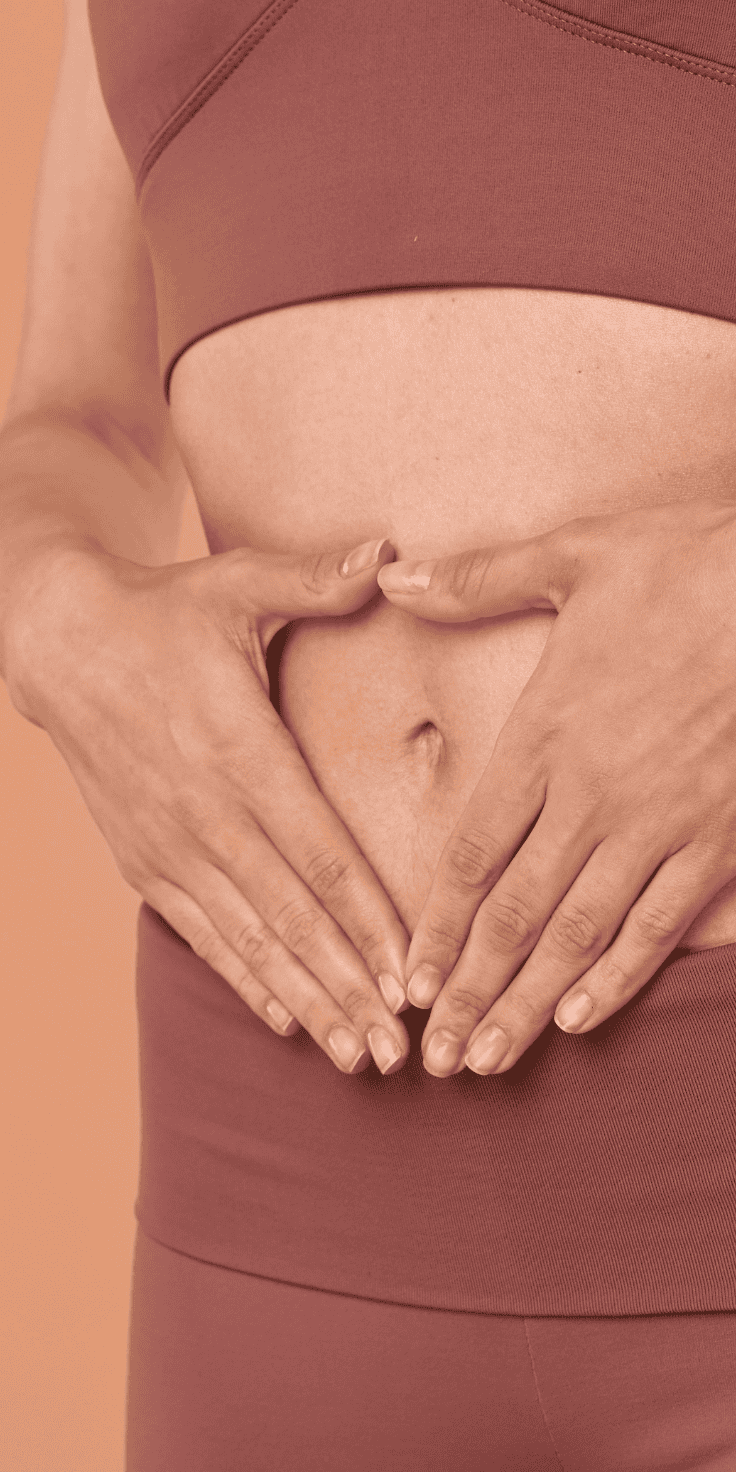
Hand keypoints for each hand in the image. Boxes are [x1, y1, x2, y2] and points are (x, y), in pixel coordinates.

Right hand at [7, 537, 411, 1076]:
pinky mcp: (145, 862)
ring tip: (356, 1055)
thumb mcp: (234, 584)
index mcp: (239, 749)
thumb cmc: (163, 613)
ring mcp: (170, 845)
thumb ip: (313, 580)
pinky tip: (285, 1020)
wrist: (60, 644)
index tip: (411, 973)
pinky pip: (201, 935)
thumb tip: (391, 555)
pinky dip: (244, 979)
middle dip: (346, 986)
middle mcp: (205, 811)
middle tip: (401, 1050)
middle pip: (290, 916)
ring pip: (248, 940)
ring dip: (304, 1000)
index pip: (318, 851)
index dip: (366, 918)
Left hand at [377, 498, 735, 1076]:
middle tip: (432, 1057)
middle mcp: (595, 791)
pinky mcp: (720, 835)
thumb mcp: (577, 554)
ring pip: (579, 933)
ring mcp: (660, 821)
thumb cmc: (689, 564)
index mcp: (548, 731)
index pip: (473, 851)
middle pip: (515, 912)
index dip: (436, 923)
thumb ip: (480, 579)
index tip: (407, 978)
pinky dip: (619, 977)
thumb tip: (395, 576)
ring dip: (528, 1002)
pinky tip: (581, 1020)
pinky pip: (660, 923)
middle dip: (470, 988)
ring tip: (487, 1060)